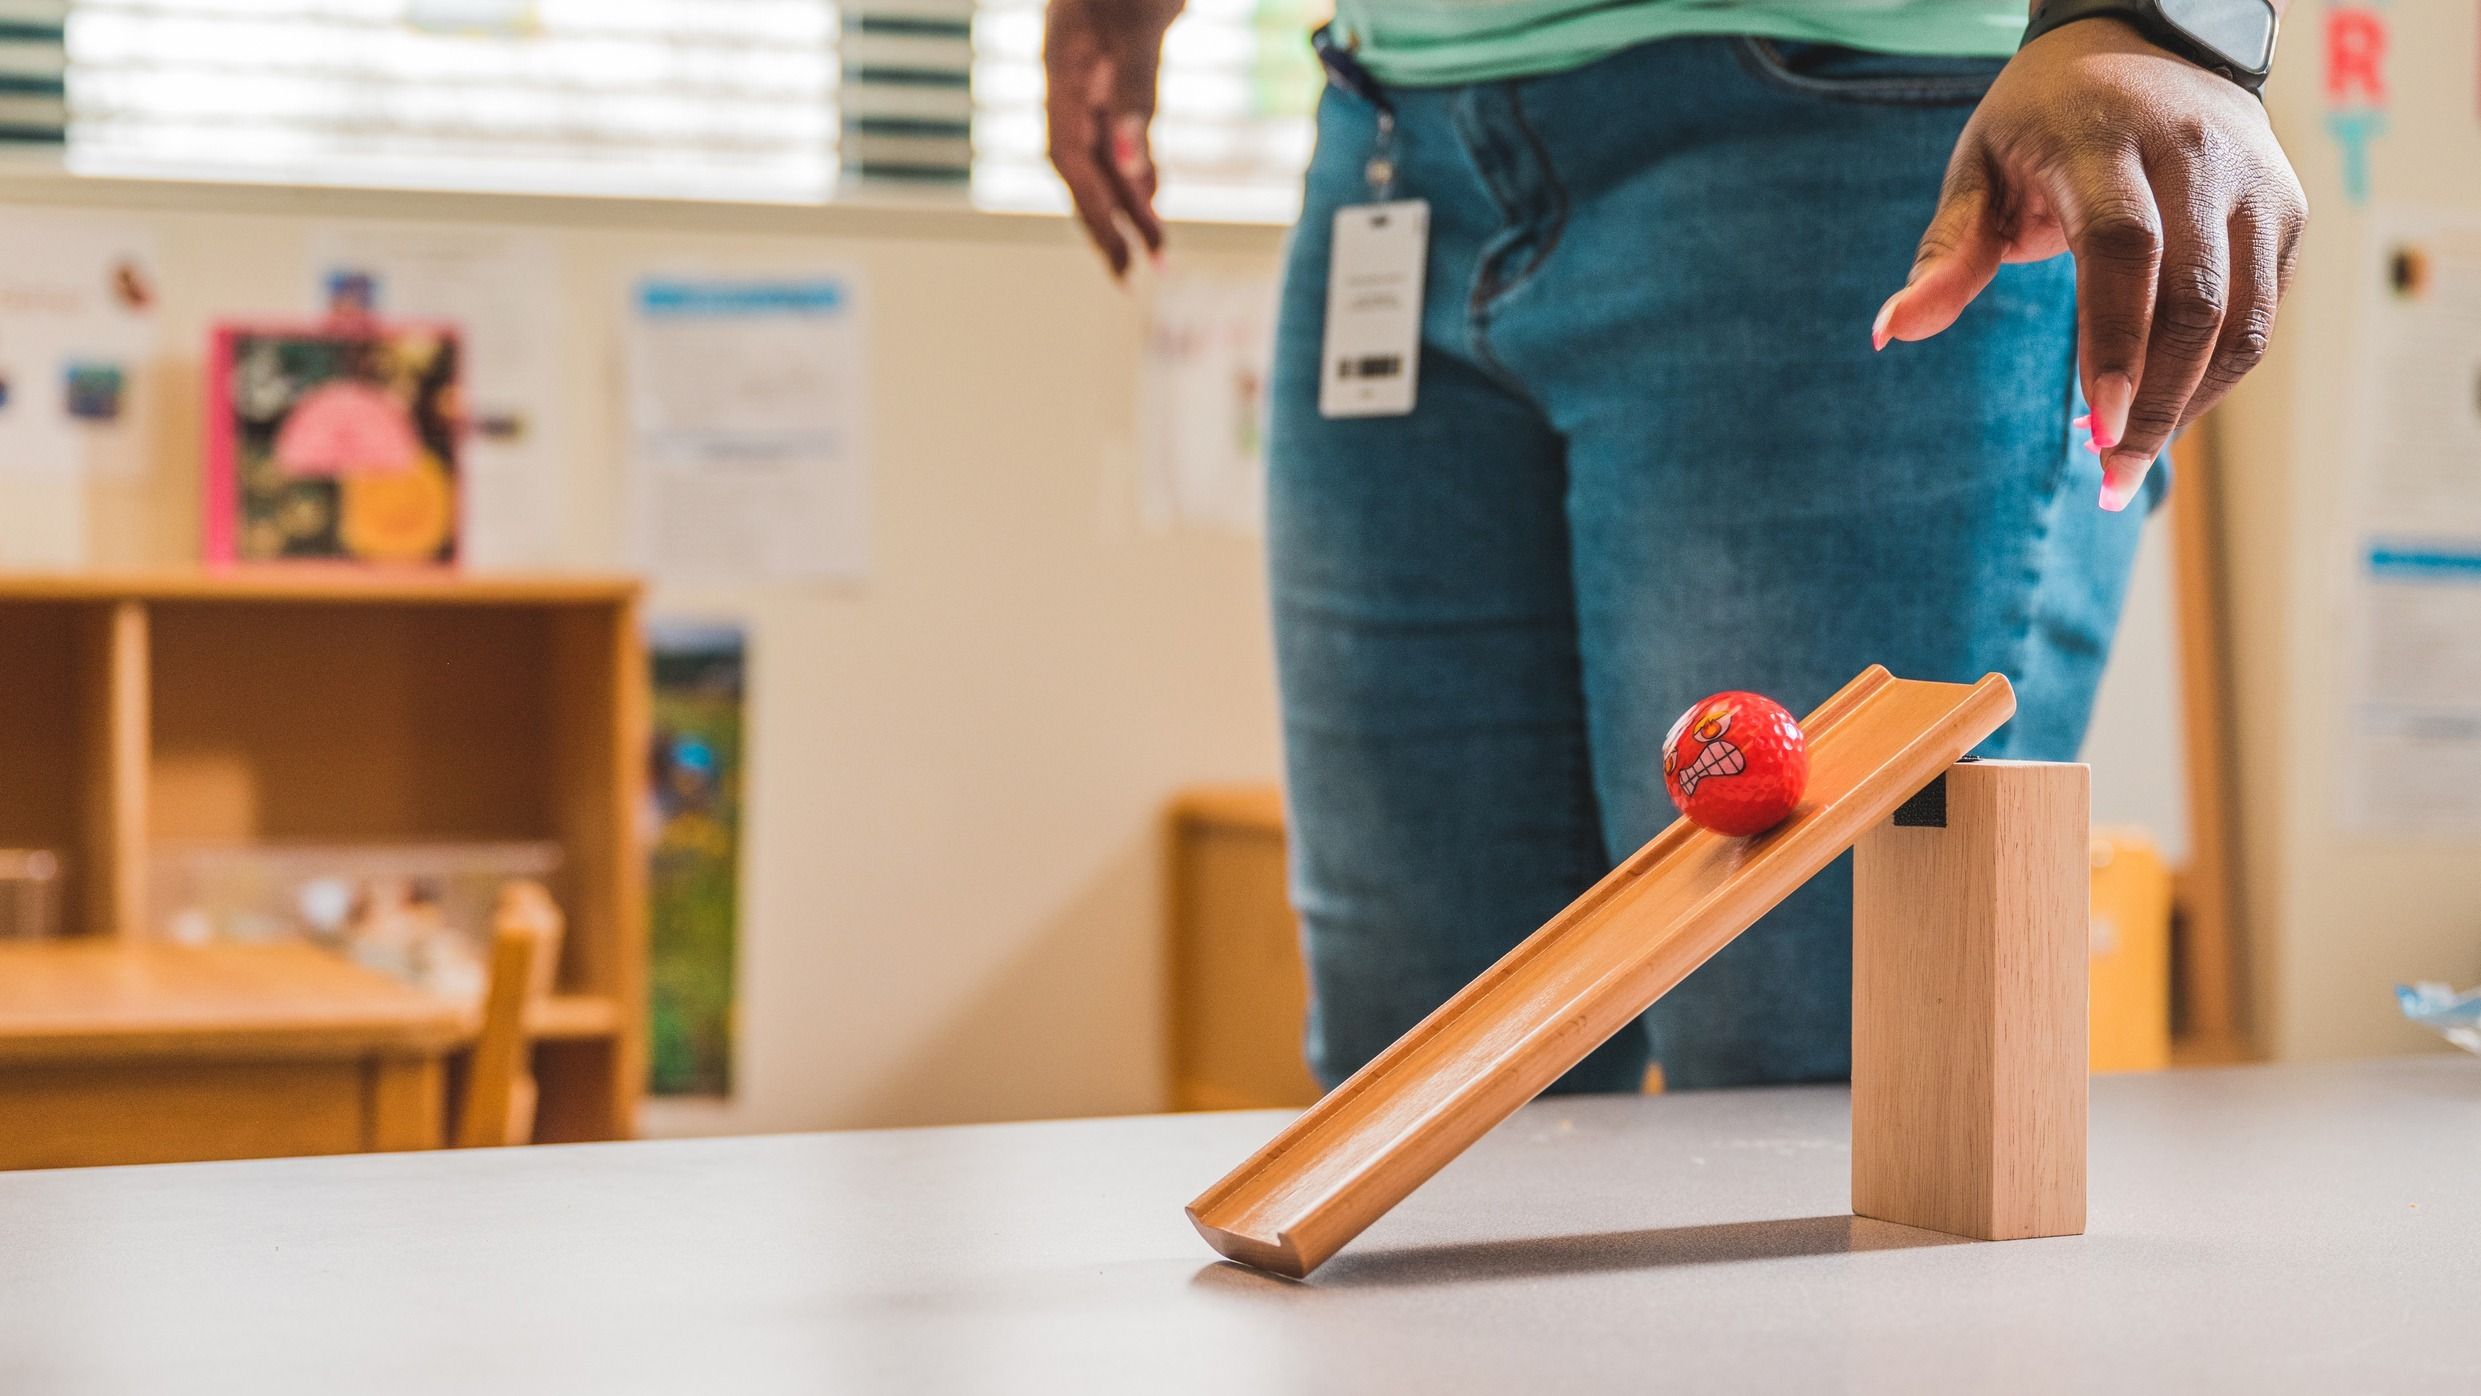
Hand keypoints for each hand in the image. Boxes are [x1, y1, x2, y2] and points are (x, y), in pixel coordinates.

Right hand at [1045, 0, 1183, 276]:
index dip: (1095, 215)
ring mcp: (1092, 71)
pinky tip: (1153, 195)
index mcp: (1064, 70)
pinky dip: (1138, 163)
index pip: (1072, 161)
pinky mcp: (1117, 62)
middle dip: (1113, 222)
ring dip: (1131, 199)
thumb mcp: (1140, 29)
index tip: (1124, 263)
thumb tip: (1131, 168)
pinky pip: (1121, 128)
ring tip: (1159, 249)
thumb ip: (1135, 93)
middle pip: (1085, 166)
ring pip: (1105, 150)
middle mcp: (1072, 77)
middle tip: (1142, 277)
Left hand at [1874, 19, 2306, 509]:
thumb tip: (1888, 333)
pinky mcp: (2286, 211)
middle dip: (2153, 402)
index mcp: (2109, 141)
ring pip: (2244, 321)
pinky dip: (2216, 375)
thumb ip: (1946, 251)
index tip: (2090, 427)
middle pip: (2194, 303)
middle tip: (2108, 476)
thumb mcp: (1980, 164)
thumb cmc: (2044, 118)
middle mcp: (2197, 157)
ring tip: (2130, 460)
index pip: (2124, 248)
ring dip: (2190, 404)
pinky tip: (2164, 409)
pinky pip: (2264, 313)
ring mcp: (2255, 184)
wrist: (2151, 40)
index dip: (2112, 341)